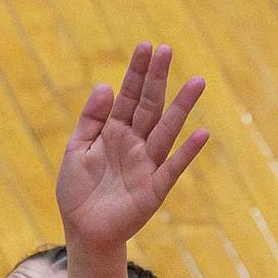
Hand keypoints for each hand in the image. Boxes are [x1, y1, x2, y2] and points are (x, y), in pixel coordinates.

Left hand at [56, 45, 206, 251]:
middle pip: (149, 106)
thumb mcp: (76, 150)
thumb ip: (91, 119)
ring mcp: (147, 164)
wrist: (82, 231)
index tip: (146, 46)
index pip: (128, 96)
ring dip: (182, 107)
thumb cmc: (78, 192)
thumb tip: (105, 86)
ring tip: (197, 82)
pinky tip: (202, 133)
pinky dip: (187, 152)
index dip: (137, 72)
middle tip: (168, 49)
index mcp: (114, 132)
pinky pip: (173, 167)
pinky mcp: (154, 189)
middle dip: (158, 78)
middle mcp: (134, 143)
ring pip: (166, 130)